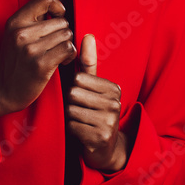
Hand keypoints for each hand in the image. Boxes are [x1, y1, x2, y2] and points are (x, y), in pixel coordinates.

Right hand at [0, 0, 76, 117]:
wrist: (2, 91)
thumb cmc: (14, 60)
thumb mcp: (17, 30)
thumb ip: (34, 8)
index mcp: (15, 21)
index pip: (45, 0)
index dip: (57, 7)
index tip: (56, 18)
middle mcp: (21, 32)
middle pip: (61, 21)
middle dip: (62, 32)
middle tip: (54, 44)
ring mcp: (31, 48)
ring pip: (67, 35)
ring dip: (66, 45)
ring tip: (56, 54)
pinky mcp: (41, 64)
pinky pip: (69, 49)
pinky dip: (69, 56)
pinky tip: (61, 61)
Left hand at [66, 34, 131, 172]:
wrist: (105, 149)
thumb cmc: (94, 113)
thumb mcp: (93, 88)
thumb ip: (89, 63)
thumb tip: (88, 35)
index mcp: (114, 88)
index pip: (78, 78)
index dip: (73, 88)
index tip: (82, 98)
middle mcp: (115, 103)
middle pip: (73, 93)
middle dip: (70, 103)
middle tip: (79, 112)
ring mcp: (109, 121)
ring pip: (71, 109)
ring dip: (69, 117)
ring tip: (80, 121)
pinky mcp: (100, 137)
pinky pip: (72, 125)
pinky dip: (71, 129)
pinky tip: (80, 133)